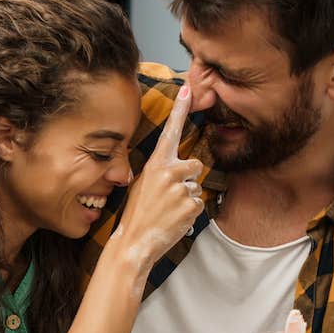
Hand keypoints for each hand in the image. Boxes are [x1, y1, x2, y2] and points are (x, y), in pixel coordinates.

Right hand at [115, 84, 203, 266]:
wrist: (134, 243)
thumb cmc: (136, 215)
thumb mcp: (142, 185)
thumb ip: (160, 172)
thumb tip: (180, 170)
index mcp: (155, 164)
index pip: (170, 132)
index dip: (180, 109)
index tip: (189, 89)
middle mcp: (169, 172)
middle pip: (195, 164)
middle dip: (188, 178)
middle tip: (169, 196)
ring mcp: (181, 189)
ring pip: (196, 187)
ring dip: (187, 198)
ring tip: (168, 211)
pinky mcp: (192, 205)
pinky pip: (199, 204)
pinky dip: (189, 213)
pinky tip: (174, 219)